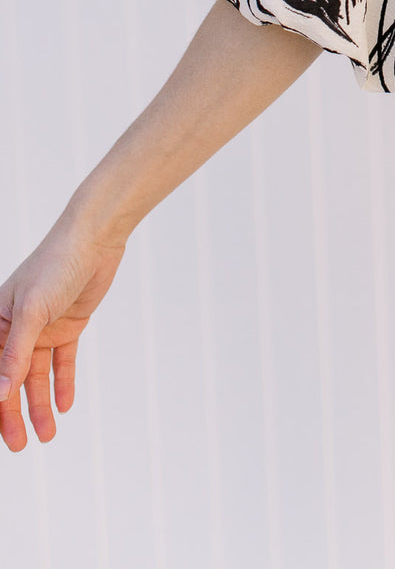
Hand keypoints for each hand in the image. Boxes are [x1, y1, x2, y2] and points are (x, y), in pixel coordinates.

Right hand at [0, 214, 127, 450]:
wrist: (95, 239)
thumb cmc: (55, 265)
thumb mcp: (32, 311)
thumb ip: (15, 353)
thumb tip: (0, 393)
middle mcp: (16, 329)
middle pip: (12, 380)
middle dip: (14, 414)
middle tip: (20, 445)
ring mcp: (42, 329)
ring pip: (37, 376)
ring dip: (41, 405)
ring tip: (47, 435)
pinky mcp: (67, 326)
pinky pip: (62, 362)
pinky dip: (63, 384)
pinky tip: (65, 406)